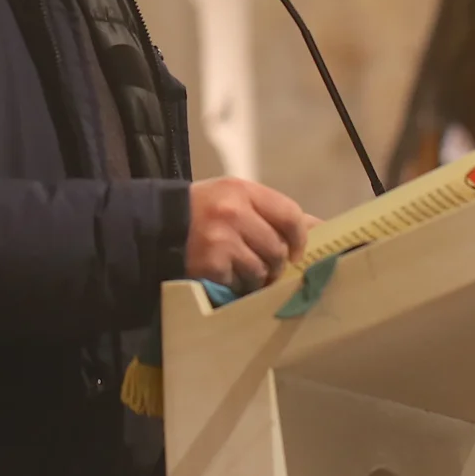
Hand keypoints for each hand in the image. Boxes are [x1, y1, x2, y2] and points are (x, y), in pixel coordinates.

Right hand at [185, 178, 311, 292]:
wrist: (155, 226)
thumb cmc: (201, 211)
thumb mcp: (233, 198)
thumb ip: (270, 211)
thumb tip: (319, 228)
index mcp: (242, 191)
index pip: (290, 215)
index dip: (300, 238)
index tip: (297, 252)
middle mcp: (234, 213)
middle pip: (278, 249)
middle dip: (276, 264)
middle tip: (266, 267)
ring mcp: (222, 240)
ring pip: (261, 270)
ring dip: (256, 277)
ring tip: (242, 271)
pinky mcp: (211, 265)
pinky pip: (239, 283)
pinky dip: (236, 284)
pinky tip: (224, 275)